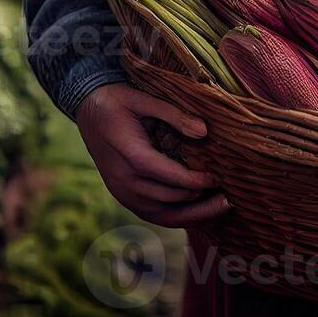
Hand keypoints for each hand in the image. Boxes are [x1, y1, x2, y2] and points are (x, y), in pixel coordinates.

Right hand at [75, 83, 228, 227]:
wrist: (87, 108)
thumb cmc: (117, 100)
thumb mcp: (144, 98)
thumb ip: (174, 115)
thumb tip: (204, 131)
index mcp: (131, 155)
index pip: (170, 177)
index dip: (197, 181)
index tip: (219, 178)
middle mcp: (125, 180)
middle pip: (170, 200)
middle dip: (201, 200)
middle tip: (229, 196)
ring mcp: (122, 192)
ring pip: (162, 215)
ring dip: (193, 215)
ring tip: (219, 207)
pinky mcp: (122, 196)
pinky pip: (152, 215)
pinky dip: (176, 218)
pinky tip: (197, 212)